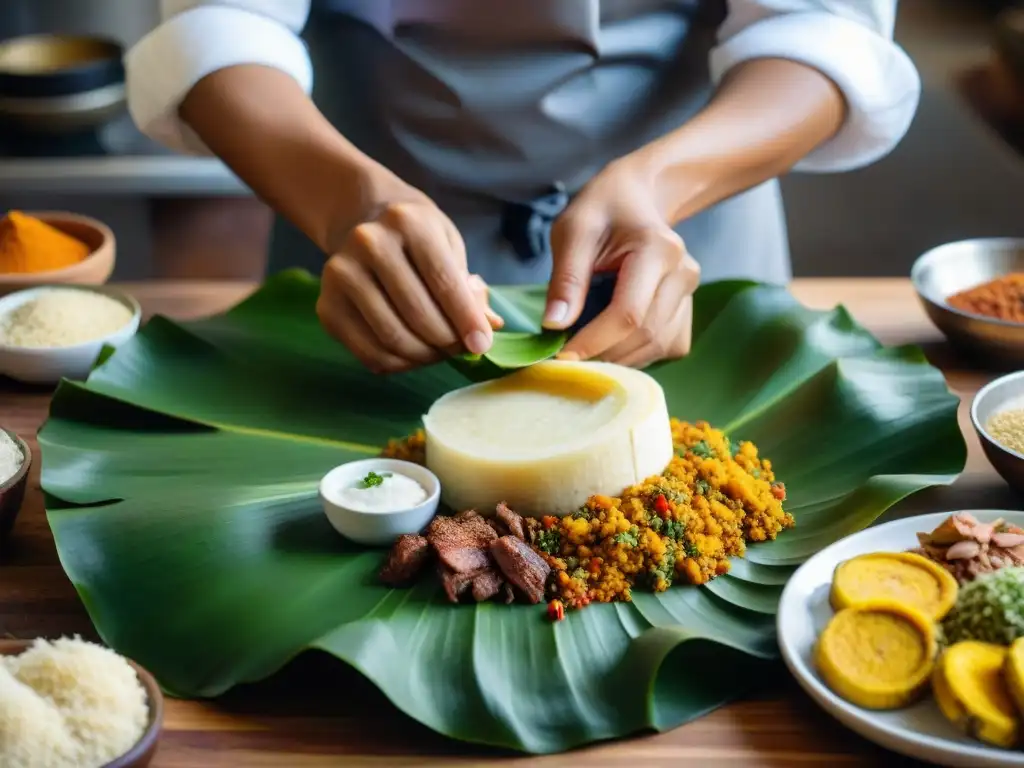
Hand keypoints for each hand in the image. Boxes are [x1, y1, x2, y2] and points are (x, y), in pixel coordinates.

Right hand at [318, 182, 502, 373]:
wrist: (363, 220)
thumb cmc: (416, 238)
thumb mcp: (449, 247)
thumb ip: (468, 288)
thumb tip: (490, 325)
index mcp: (408, 223)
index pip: (444, 283)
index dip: (467, 321)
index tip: (482, 345)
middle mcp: (369, 243)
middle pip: (418, 315)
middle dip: (447, 342)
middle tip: (459, 349)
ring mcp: (342, 274)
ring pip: (393, 338)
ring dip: (424, 356)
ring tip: (438, 351)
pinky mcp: (326, 305)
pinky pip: (369, 353)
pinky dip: (398, 364)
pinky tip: (412, 356)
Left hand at [544, 156, 699, 368]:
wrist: (639, 197)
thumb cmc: (602, 210)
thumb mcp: (573, 231)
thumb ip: (566, 278)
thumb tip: (554, 326)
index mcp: (658, 249)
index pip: (628, 313)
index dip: (594, 341)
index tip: (562, 356)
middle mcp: (684, 274)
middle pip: (644, 334)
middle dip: (603, 353)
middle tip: (566, 354)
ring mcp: (691, 294)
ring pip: (656, 346)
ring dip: (618, 357)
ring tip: (585, 343)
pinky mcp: (688, 311)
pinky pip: (664, 347)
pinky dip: (635, 354)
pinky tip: (612, 338)